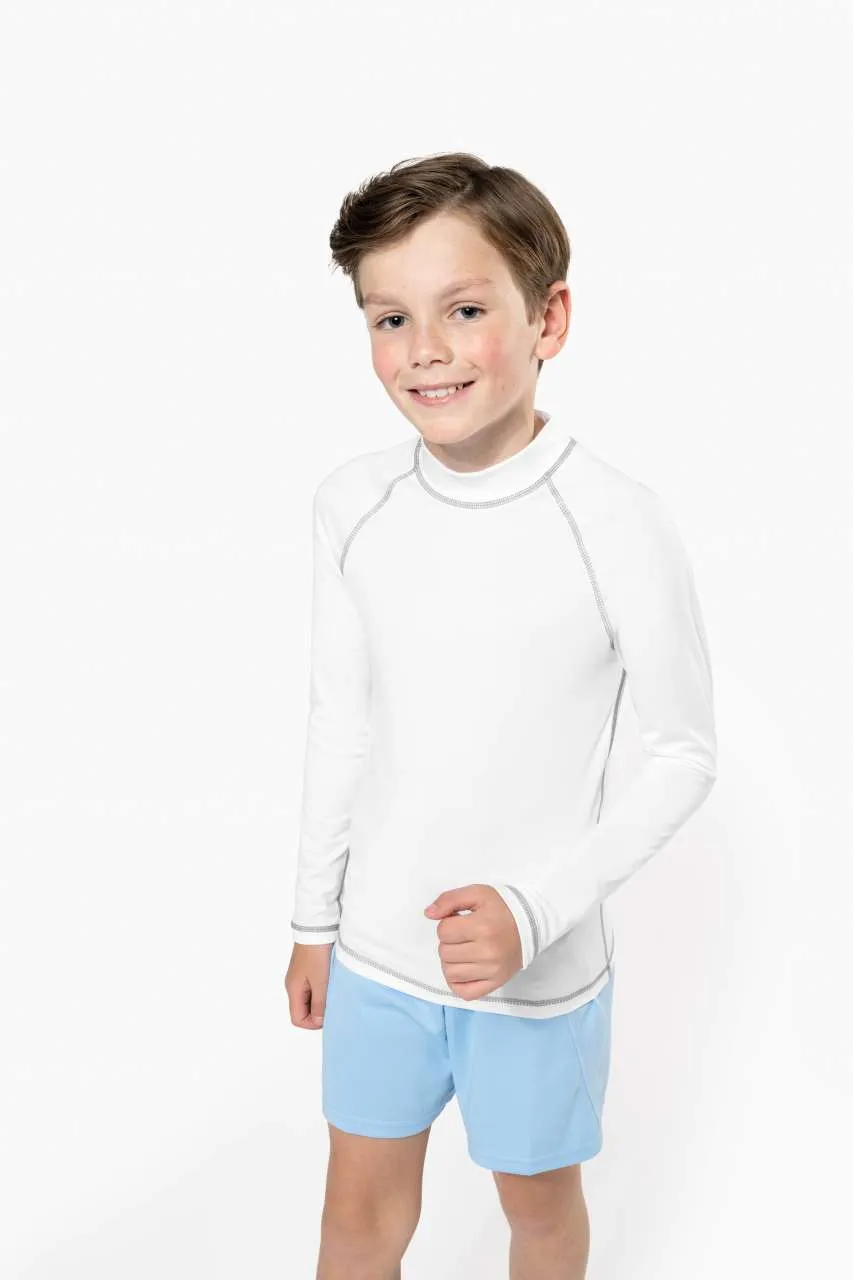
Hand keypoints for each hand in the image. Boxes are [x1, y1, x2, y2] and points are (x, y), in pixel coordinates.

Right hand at [285, 941, 332, 1029]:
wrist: (317, 926)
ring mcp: (300, 976)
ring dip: (321, 998)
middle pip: (303, 1009)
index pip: (298, 1019)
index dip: (313, 1022)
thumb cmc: (317, 953)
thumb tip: (318, 1021)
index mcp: (293, 989)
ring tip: (334, 990)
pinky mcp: (307, 968)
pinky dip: (322, 988)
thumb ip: (319, 1004)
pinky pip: (313, 986)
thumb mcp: (321, 981)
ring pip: (310, 998)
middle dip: (318, 1011)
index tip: (328, 1014)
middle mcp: (294, 984)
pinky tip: (332, 981)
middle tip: (333, 1002)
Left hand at [424, 884, 522, 999]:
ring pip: (450, 973)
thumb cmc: (501, 908)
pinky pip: (463, 992)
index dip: (447, 924)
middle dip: (449, 942)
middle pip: (444, 953)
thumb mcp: (477, 893)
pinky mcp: (495, 984)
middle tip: (464, 936)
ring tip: (465, 950)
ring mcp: (492, 971)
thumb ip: (449, 899)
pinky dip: (458, 982)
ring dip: (451, 961)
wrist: (531, 925)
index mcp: (482, 927)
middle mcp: (487, 952)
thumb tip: (428, 913)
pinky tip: (465, 968)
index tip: (460, 921)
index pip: (443, 931)